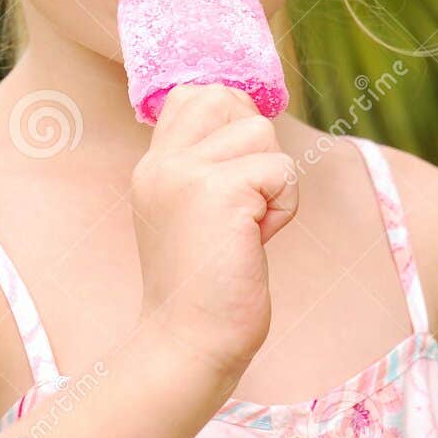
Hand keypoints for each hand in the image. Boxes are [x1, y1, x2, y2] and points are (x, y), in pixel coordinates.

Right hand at [130, 83, 298, 387]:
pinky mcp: (220, 192)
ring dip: (273, 181)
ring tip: (249, 227)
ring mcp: (186, 173)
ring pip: (261, 132)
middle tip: (245, 204)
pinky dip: (284, 207)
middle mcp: (163, 162)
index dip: (230, 118)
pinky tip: (258, 241)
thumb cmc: (204, 287)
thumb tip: (250, 116)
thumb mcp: (189, 213)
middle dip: (255, 147)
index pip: (193, 94)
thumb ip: (206, 166)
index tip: (239, 176)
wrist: (188, 343)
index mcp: (154, 166)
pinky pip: (281, 171)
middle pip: (228, 100)